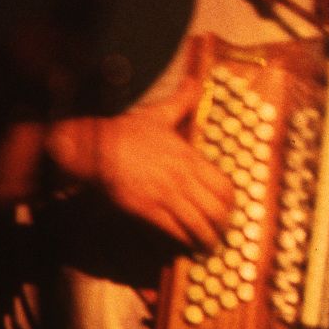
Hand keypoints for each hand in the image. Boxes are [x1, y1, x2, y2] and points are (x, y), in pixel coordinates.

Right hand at [48, 78, 233, 250]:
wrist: (97, 149)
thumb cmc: (127, 132)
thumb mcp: (158, 114)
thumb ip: (181, 101)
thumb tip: (195, 82)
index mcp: (188, 156)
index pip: (223, 185)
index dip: (231, 202)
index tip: (230, 208)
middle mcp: (182, 178)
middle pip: (216, 209)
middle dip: (223, 225)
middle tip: (223, 232)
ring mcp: (167, 196)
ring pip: (199, 224)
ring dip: (208, 238)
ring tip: (210, 245)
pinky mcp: (149, 210)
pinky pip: (176, 231)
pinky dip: (186, 241)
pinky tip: (189, 246)